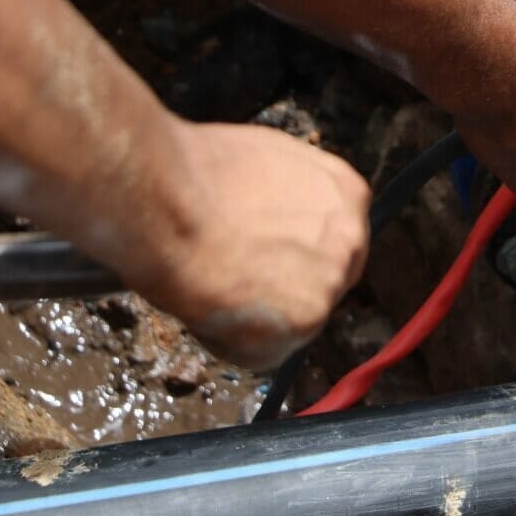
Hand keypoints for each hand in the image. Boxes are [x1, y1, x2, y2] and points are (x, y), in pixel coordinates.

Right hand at [131, 123, 370, 369]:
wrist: (164, 196)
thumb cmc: (195, 173)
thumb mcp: (266, 164)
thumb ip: (288, 200)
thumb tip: (273, 222)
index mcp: (346, 192)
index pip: (333, 241)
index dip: (293, 255)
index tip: (267, 260)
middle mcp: (351, 237)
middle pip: (324, 282)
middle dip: (284, 288)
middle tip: (237, 279)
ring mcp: (332, 281)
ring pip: (295, 320)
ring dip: (257, 317)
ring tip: (213, 285)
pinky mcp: (306, 320)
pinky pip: (267, 351)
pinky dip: (233, 343)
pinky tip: (208, 307)